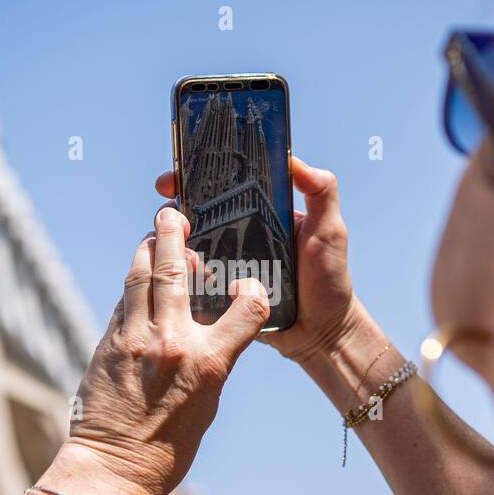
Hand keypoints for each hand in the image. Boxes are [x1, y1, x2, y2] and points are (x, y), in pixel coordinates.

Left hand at [59, 207, 271, 494]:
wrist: (112, 470)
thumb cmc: (167, 449)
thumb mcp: (207, 404)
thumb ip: (212, 358)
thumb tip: (206, 325)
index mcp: (208, 362)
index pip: (247, 307)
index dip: (253, 290)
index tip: (247, 283)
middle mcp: (171, 342)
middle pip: (176, 269)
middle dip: (175, 235)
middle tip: (174, 215)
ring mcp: (134, 338)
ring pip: (141, 274)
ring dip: (148, 249)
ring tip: (155, 236)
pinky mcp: (108, 342)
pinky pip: (124, 299)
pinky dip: (134, 284)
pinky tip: (140, 279)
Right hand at [154, 156, 362, 364]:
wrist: (321, 333)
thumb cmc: (329, 281)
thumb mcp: (330, 230)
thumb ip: (322, 193)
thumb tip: (295, 162)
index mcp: (261, 216)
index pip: (224, 189)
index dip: (196, 178)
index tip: (175, 178)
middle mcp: (241, 238)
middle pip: (199, 217)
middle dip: (174, 210)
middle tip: (164, 211)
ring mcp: (229, 267)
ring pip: (191, 249)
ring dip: (172, 243)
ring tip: (164, 241)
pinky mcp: (222, 296)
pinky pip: (196, 283)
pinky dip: (181, 277)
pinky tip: (171, 272)